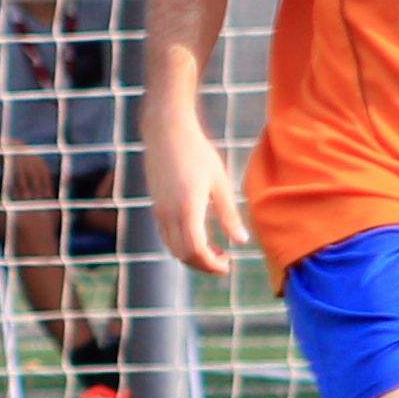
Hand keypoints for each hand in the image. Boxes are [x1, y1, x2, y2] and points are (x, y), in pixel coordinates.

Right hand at [145, 117, 247, 279]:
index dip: (211, 264)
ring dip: (193, 256)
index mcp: (188, 208)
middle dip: (203, 265)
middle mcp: (169, 214)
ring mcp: (160, 211)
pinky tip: (200, 235)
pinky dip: (183, 245)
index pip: (196, 250)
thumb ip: (229, 214)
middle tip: (224, 261)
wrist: (167, 132)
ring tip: (215, 249)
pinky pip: (167, 236)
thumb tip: (242, 241)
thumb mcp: (219, 182)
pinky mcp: (156, 207)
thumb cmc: (197, 153)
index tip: (228, 265)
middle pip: (183, 255)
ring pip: (173, 248)